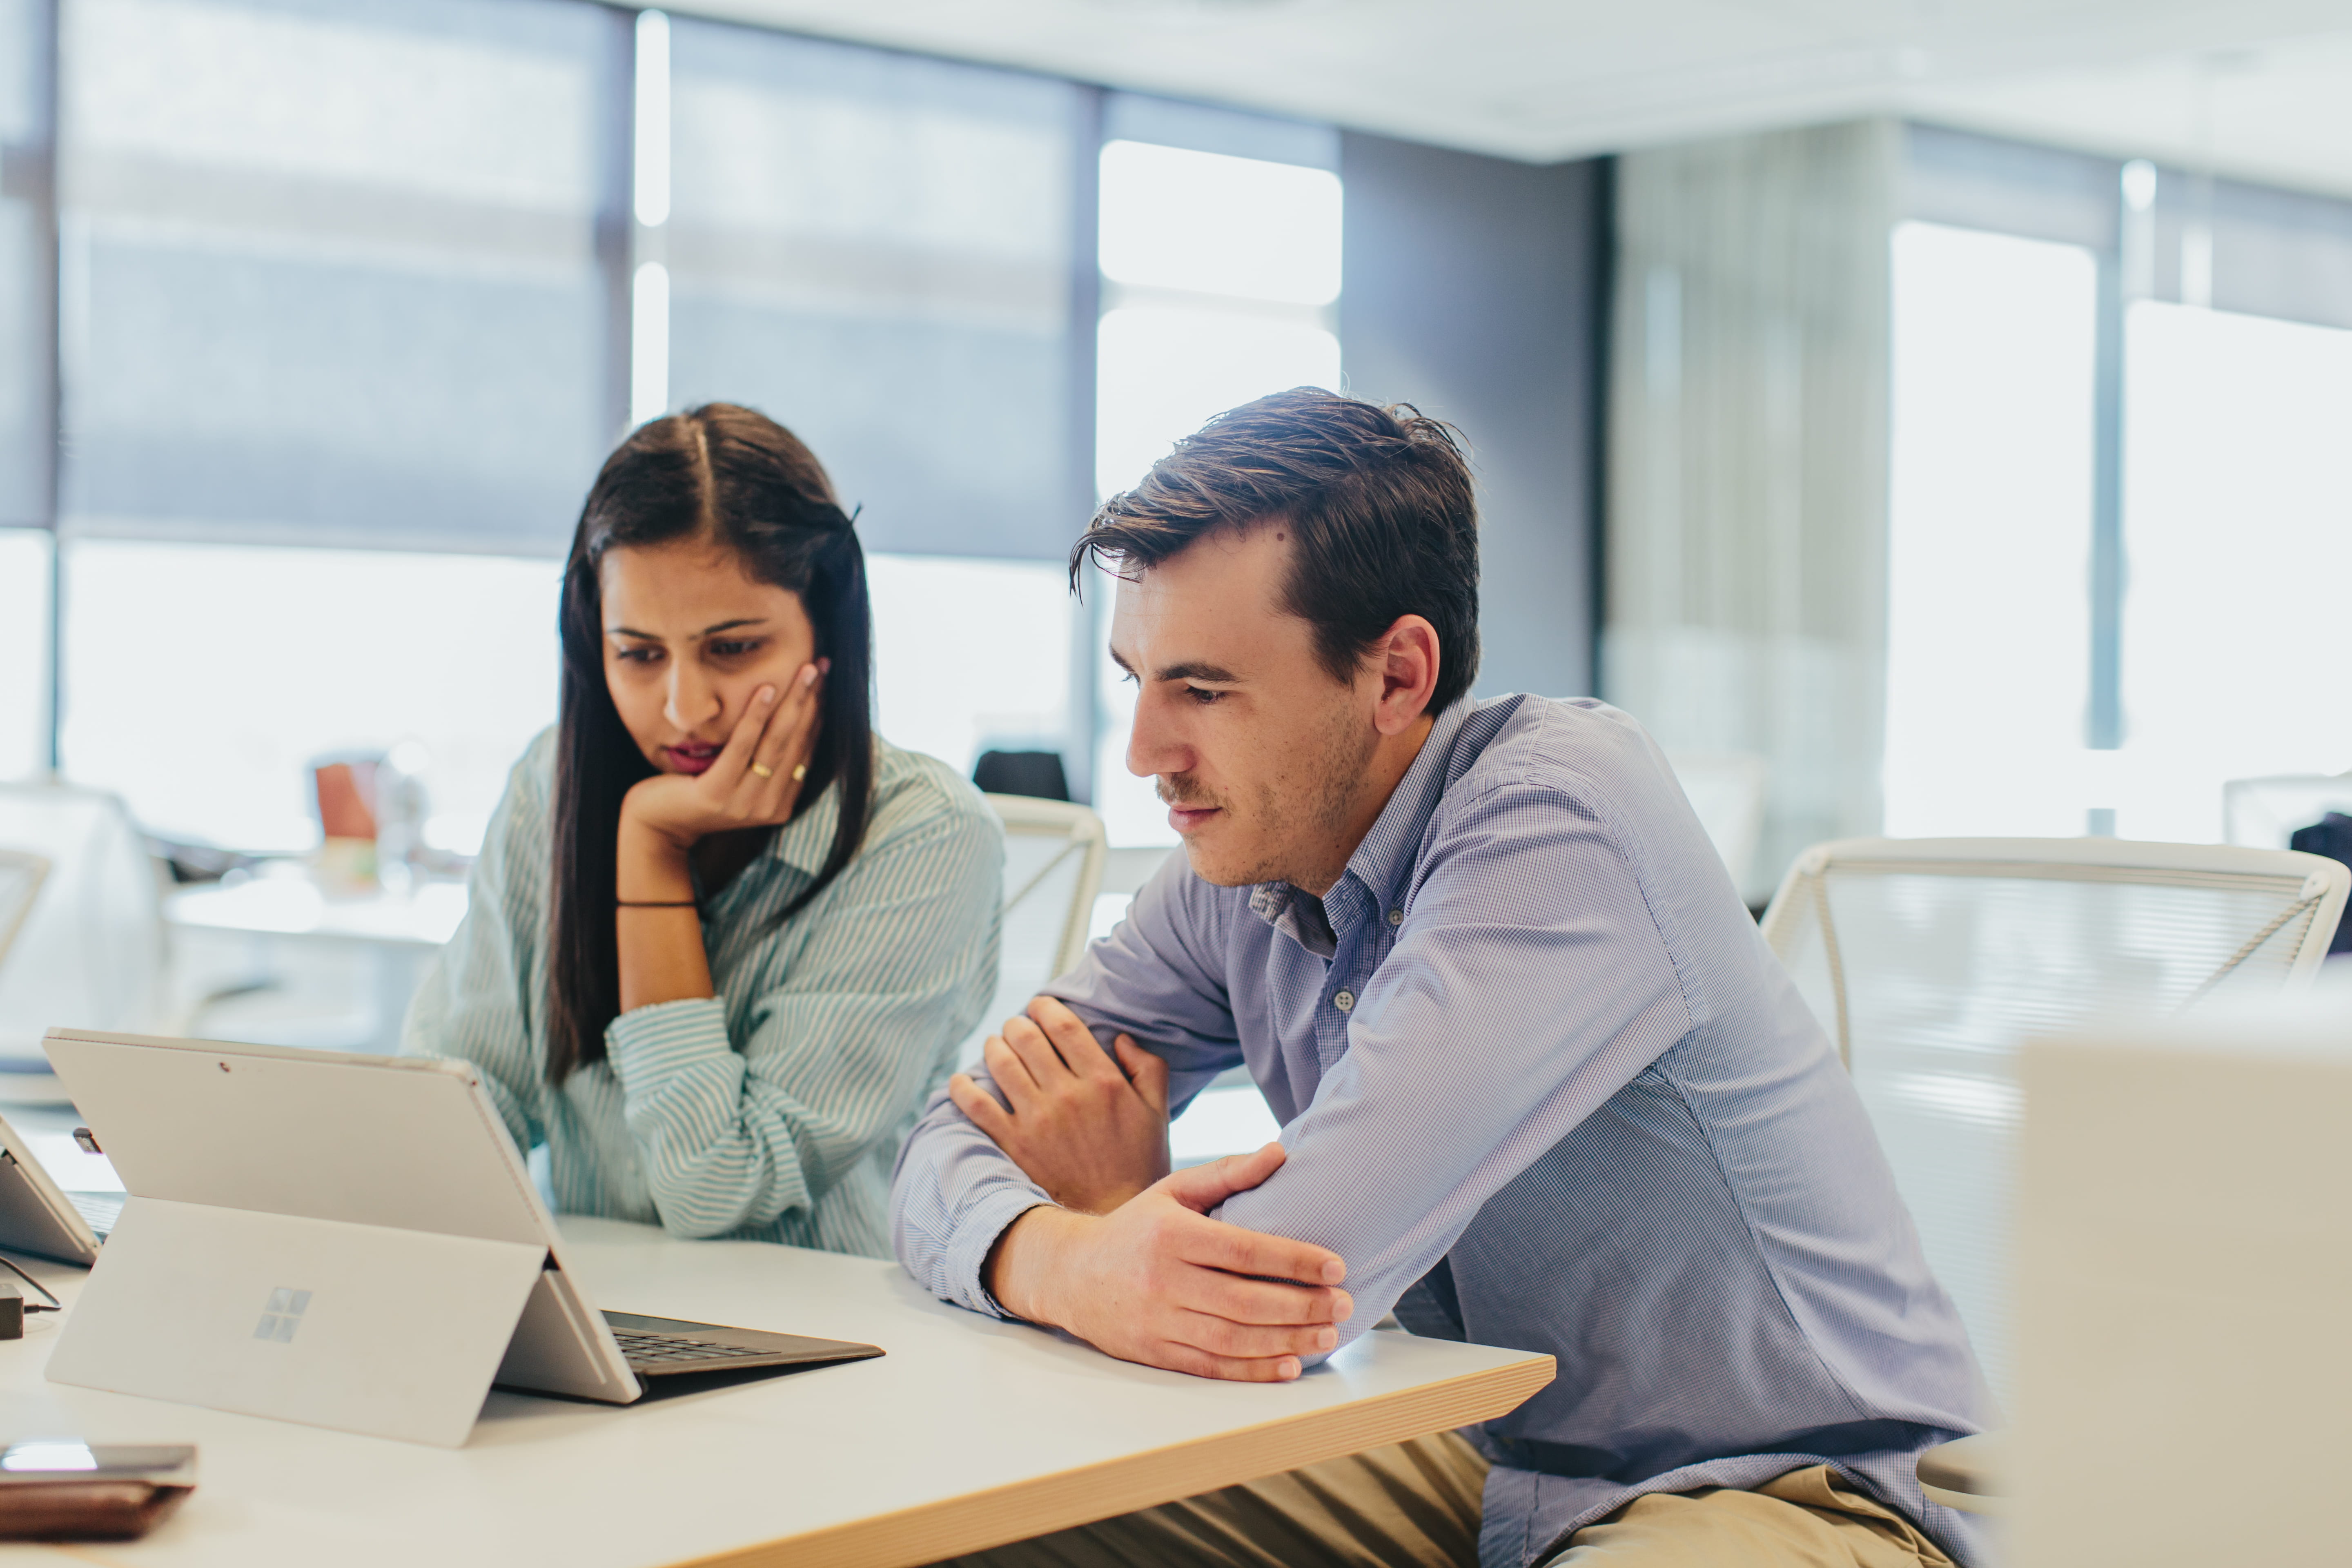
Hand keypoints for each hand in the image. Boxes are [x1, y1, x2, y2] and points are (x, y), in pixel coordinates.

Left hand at [619, 662, 823, 875]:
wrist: (656, 826)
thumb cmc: (693, 794)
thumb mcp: (736, 778)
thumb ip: (761, 762)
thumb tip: (787, 720)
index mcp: (779, 804)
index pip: (805, 751)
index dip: (816, 713)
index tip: (824, 681)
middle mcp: (768, 807)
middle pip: (796, 743)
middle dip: (811, 701)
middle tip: (822, 666)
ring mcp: (744, 804)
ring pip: (776, 743)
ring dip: (792, 702)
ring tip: (805, 671)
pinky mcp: (717, 794)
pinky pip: (742, 748)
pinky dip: (756, 717)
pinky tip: (766, 690)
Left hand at [949, 997, 1170, 1212]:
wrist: (1111, 1218)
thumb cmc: (1137, 1166)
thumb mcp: (1157, 1113)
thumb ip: (1148, 1068)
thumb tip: (1120, 1037)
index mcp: (1103, 1081)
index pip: (1064, 1025)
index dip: (1046, 1007)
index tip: (1039, 1005)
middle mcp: (1067, 1095)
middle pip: (1026, 1037)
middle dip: (1016, 1023)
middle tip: (1016, 1026)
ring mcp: (1037, 1119)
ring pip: (1001, 1062)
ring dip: (993, 1046)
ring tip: (995, 1046)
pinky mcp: (1014, 1144)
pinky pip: (977, 1105)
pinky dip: (963, 1088)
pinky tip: (961, 1081)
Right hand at [986, 1144, 1350, 1381]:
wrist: (1070, 1274)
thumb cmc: (1135, 1228)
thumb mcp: (1174, 1191)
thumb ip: (1228, 1173)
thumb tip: (1281, 1152)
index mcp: (1171, 1234)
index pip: (1244, 1251)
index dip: (1294, 1259)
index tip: (1336, 1265)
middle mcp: (1163, 1280)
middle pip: (1244, 1300)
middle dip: (1302, 1305)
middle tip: (1346, 1304)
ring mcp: (1158, 1321)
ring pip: (1232, 1338)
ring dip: (1286, 1340)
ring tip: (1328, 1335)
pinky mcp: (1155, 1352)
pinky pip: (1211, 1366)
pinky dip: (1252, 1371)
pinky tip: (1288, 1367)